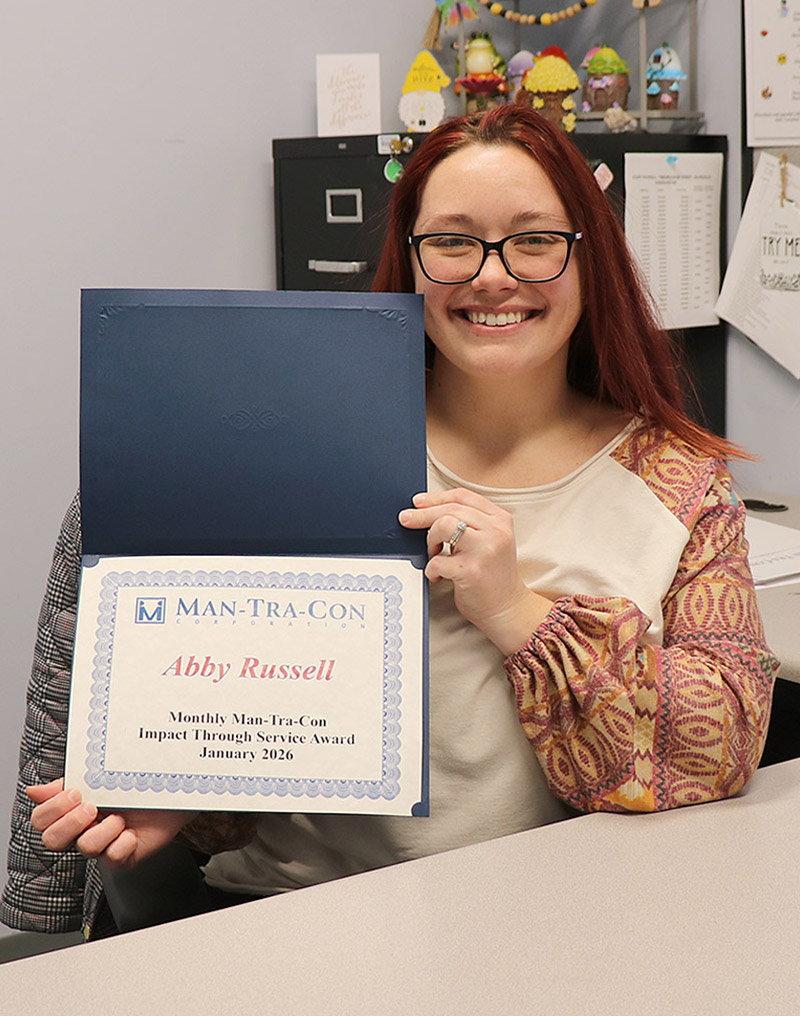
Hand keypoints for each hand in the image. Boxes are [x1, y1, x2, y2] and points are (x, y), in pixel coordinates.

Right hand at [28, 779, 193, 868]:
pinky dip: (123, 843)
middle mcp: (84, 830)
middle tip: (93, 808)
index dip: (51, 810)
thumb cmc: (137, 783)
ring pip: (85, 848)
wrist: (174, 787)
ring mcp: (103, 845)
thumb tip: (34, 791)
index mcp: (74, 810)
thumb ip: (68, 783)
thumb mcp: (101, 776)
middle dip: (69, 823)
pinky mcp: (124, 856)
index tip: (75, 792)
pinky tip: (132, 832)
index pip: (42, 820)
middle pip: (52, 841)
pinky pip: (113, 857)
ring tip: (121, 816)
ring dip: (104, 829)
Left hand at [399, 488, 552, 654]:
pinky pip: (437, 560)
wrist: (506, 608)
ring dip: (430, 540)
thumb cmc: (492, 574)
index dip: (436, 497)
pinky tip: (438, 576)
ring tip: (434, 553)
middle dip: (422, 515)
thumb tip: (426, 509)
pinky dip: (431, 569)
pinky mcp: (471, 571)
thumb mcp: (490, 540)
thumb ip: (469, 523)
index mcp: (500, 519)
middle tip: (406, 520)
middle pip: (450, 509)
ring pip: (443, 526)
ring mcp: (485, 550)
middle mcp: (496, 531)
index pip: (462, 496)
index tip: (418, 502)